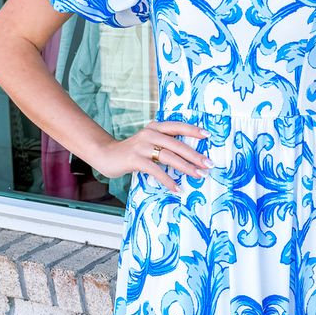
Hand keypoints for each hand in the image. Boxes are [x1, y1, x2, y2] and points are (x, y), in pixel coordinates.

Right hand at [94, 119, 212, 192]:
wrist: (106, 155)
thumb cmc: (132, 152)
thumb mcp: (148, 142)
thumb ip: (163, 144)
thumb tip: (188, 157)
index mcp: (155, 127)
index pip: (177, 126)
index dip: (193, 130)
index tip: (208, 135)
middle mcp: (149, 133)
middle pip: (176, 144)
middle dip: (195, 155)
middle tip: (209, 164)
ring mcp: (141, 146)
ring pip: (168, 156)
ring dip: (186, 167)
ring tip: (199, 175)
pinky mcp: (135, 159)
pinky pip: (155, 170)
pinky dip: (168, 180)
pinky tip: (177, 188)